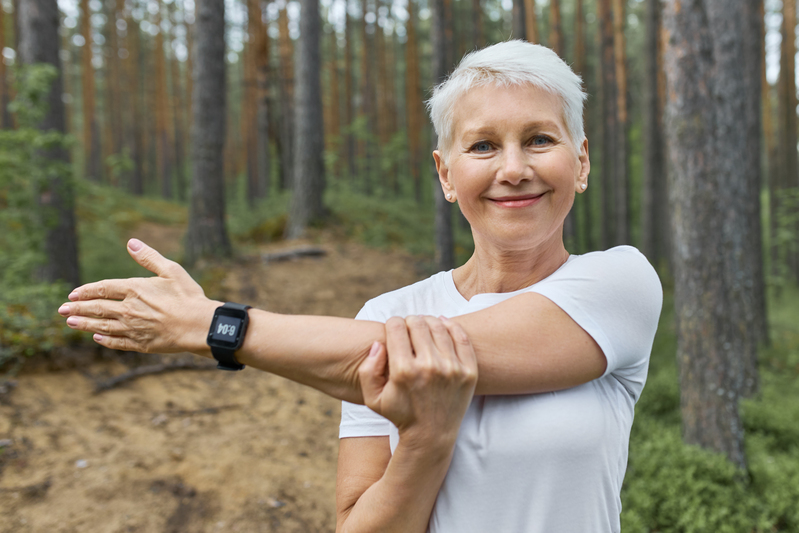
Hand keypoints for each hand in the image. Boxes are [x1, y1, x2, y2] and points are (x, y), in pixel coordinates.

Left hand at [57, 239, 218, 354]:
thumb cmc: (188, 296)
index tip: (73, 294)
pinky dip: (104, 340)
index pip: (103, 288)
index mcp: (135, 289)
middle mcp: (129, 309)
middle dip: (77, 309)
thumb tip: (131, 242)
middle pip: (97, 308)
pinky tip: (96, 338)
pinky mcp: (140, 344)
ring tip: (70, 324)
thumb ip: (148, 257)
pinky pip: (117, 342)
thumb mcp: (171, 270)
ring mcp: (133, 328)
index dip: (86, 291)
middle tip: (62, 310)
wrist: (199, 325)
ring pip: (102, 326)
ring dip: (84, 324)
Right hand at [358, 316, 477, 448]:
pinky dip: (451, 326)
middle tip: (408, 328)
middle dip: (409, 322)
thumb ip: (367, 370)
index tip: (394, 330)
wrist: (431, 435)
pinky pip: (461, 336)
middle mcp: (429, 367)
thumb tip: (378, 343)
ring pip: (438, 326)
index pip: (396, 327)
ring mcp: (452, 368)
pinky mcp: (469, 371)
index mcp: (403, 371)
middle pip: (417, 323)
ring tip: (424, 328)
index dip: (392, 324)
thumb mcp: (373, 398)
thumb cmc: (400, 414)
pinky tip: (442, 326)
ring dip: (428, 322)